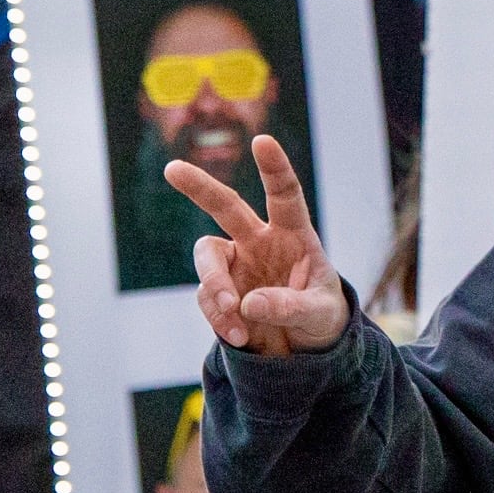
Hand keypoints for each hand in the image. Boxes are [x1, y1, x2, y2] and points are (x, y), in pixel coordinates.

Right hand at [174, 135, 346, 355]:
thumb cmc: (321, 318)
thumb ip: (290, 306)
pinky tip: (239, 335)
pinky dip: (220, 318)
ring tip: (233, 312)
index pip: (284, 195)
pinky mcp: (219, 292)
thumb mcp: (319, 314)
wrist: (303, 351)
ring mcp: (236, 265)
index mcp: (293, 235)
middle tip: (172, 169)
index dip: (274, 168)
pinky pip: (207, 298)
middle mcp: (259, 242)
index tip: (262, 141)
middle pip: (226, 206)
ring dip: (215, 284)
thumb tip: (248, 303)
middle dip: (200, 187)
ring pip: (207, 256)